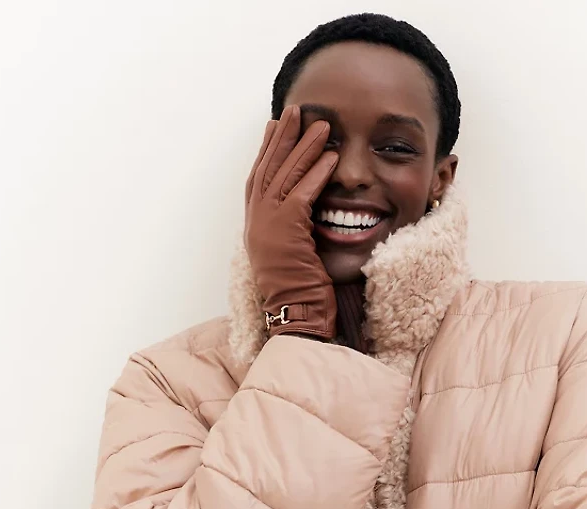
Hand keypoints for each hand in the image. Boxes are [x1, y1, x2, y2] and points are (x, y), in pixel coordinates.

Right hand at [244, 104, 338, 340]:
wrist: (296, 320)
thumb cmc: (301, 297)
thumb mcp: (295, 256)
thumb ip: (296, 231)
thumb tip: (309, 213)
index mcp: (256, 229)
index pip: (259, 180)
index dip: (267, 152)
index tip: (276, 127)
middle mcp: (256, 225)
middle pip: (268, 170)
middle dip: (282, 138)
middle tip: (295, 111)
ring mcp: (268, 228)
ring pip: (285, 177)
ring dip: (304, 148)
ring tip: (321, 124)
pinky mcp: (286, 234)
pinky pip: (302, 195)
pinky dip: (316, 174)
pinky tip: (331, 157)